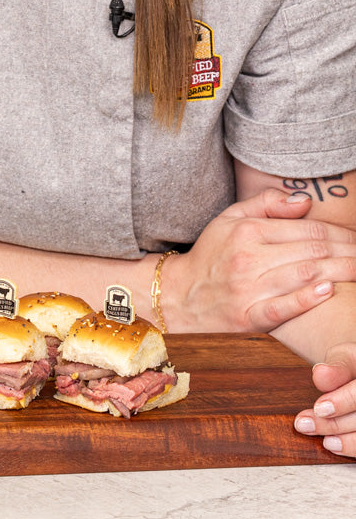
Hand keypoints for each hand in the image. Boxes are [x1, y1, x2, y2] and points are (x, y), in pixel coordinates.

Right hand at [162, 189, 355, 332]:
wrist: (179, 296)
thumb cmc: (211, 256)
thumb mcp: (228, 220)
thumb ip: (265, 205)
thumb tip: (304, 201)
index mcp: (247, 231)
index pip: (308, 229)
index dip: (342, 233)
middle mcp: (248, 257)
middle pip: (313, 251)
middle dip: (350, 252)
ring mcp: (248, 288)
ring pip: (304, 276)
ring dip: (342, 272)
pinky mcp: (247, 317)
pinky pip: (281, 307)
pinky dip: (306, 298)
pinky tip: (327, 290)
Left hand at [294, 342, 355, 458]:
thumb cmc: (351, 365)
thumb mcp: (344, 358)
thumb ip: (336, 367)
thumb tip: (320, 374)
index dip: (342, 403)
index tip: (319, 409)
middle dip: (334, 424)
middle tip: (303, 424)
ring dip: (344, 441)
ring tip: (321, 439)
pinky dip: (351, 447)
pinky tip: (333, 444)